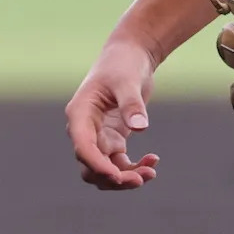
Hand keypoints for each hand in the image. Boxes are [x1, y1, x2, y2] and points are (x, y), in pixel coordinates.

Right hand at [66, 36, 161, 190]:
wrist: (131, 55)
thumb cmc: (124, 63)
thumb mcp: (127, 80)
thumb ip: (131, 104)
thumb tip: (140, 129)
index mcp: (80, 114)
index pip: (83, 147)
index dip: (98, 165)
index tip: (119, 177)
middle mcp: (84, 129)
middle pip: (91, 166)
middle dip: (113, 178)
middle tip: (141, 179)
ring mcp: (99, 136)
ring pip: (105, 170)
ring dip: (126, 178)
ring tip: (151, 173)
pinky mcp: (113, 139)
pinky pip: (119, 164)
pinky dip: (135, 168)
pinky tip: (153, 160)